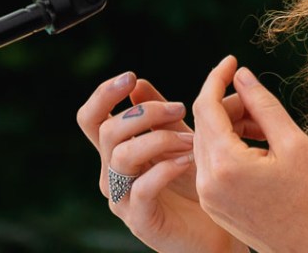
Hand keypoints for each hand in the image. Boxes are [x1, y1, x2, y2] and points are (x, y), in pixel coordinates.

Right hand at [76, 71, 248, 252]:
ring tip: (192, 139)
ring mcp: (122, 200)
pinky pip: (141, 189)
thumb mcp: (179, 139)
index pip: (90, 119)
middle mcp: (113, 174)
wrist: (216, 231)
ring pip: (122, 157)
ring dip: (160, 139)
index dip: (103, 95)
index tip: (131, 77)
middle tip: (180, 108)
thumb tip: (138, 82)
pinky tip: (189, 160)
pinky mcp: (140, 221)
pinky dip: (166, 168)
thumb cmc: (196, 183)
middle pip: (107, 132)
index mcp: (116, 151)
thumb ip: (160, 114)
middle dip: (145, 112)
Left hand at [192, 56, 307, 252]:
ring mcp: (208, 197)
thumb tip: (241, 74)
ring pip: (208, 143)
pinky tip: (258, 148)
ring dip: (230, 125)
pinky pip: (211, 164)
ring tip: (265, 127)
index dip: (217, 77)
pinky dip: (229, 147)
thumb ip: (263, 104)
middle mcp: (207, 182)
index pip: (206, 105)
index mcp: (225, 164)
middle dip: (230, 104)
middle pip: (205, 123)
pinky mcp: (213, 206)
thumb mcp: (293, 142)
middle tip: (260, 101)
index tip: (231, 59)